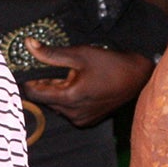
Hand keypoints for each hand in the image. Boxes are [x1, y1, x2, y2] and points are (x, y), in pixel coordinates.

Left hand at [19, 42, 153, 127]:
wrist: (138, 78)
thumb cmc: (111, 64)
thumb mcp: (80, 54)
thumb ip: (51, 53)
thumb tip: (29, 45)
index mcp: (69, 98)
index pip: (34, 94)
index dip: (30, 81)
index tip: (31, 70)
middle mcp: (73, 114)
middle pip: (45, 100)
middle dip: (47, 85)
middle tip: (60, 70)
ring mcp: (81, 120)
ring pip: (57, 106)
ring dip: (59, 93)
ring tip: (74, 77)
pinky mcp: (88, 121)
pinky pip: (69, 111)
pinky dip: (69, 100)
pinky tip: (82, 87)